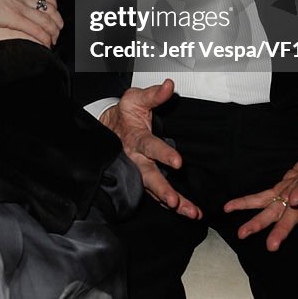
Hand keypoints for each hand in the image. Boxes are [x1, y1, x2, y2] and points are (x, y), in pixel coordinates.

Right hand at [0, 0, 61, 47]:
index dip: (51, 2)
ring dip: (53, 31)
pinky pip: (36, 29)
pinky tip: (47, 44)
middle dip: (57, 19)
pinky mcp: (13, 18)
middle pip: (48, 6)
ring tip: (55, 40)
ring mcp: (18, 6)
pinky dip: (44, 38)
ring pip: (46, 19)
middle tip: (59, 29)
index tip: (53, 10)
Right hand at [100, 80, 201, 218]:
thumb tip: (169, 86)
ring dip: (172, 202)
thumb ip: (154, 95)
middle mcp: (136, 159)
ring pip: (153, 190)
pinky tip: (184, 212)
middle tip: (174, 200)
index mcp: (135, 138)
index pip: (150, 146)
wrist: (107, 129)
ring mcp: (138, 172)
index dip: (163, 154)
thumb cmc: (124, 114)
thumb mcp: (135, 99)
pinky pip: (154, 195)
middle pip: (148, 176)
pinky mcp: (142, 180)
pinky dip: (169, 206)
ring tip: (190, 212)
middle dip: (162, 189)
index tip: (178, 162)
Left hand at [223, 85, 297, 250]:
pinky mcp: (295, 192)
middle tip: (263, 240)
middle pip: (293, 209)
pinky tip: (247, 223)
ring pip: (283, 213)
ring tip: (245, 235)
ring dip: (265, 224)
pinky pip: (277, 205)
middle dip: (277, 223)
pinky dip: (263, 213)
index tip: (292, 199)